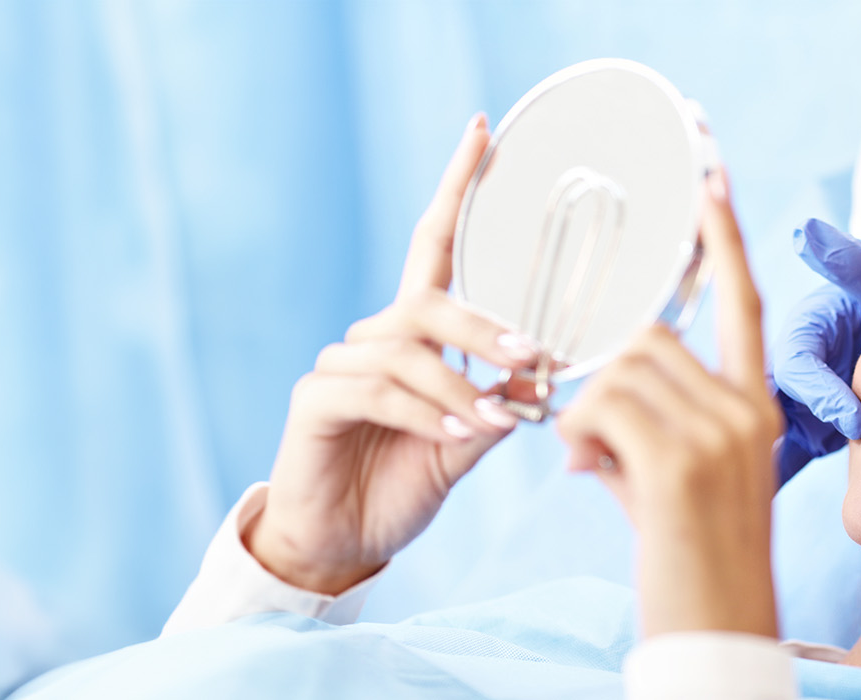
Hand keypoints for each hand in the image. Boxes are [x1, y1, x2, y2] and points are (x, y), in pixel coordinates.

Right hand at [247, 114, 540, 594]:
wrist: (346, 542)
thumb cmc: (405, 484)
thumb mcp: (469, 440)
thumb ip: (500, 401)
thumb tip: (544, 372)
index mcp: (416, 336)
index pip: (434, 245)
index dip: (455, 187)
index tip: (482, 132)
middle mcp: (374, 338)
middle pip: (429, 301)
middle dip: (485, 329)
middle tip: (533, 357)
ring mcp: (340, 366)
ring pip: (406, 349)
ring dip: (458, 383)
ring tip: (492, 419)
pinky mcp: (315, 400)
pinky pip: (375, 389)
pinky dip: (423, 409)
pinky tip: (453, 430)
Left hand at [557, 169, 783, 637]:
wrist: (718, 635)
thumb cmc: (693, 568)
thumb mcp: (677, 485)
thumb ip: (646, 427)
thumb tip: (585, 400)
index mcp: (755, 408)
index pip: (742, 302)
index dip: (724, 237)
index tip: (710, 175)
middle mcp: (746, 410)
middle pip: (648, 338)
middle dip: (603, 377)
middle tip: (592, 443)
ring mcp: (719, 433)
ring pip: (617, 369)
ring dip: (584, 413)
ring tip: (594, 468)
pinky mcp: (679, 461)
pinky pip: (600, 406)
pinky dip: (577, 436)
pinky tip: (586, 474)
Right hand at [770, 219, 860, 480]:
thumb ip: (847, 260)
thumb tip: (810, 235)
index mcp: (802, 334)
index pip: (799, 364)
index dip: (821, 392)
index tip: (852, 419)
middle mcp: (787, 369)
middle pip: (769, 406)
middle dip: (775, 441)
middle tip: (790, 481)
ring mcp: (791, 403)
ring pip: (764, 437)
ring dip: (764, 467)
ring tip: (758, 504)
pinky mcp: (801, 431)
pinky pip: (780, 458)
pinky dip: (770, 481)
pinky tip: (756, 517)